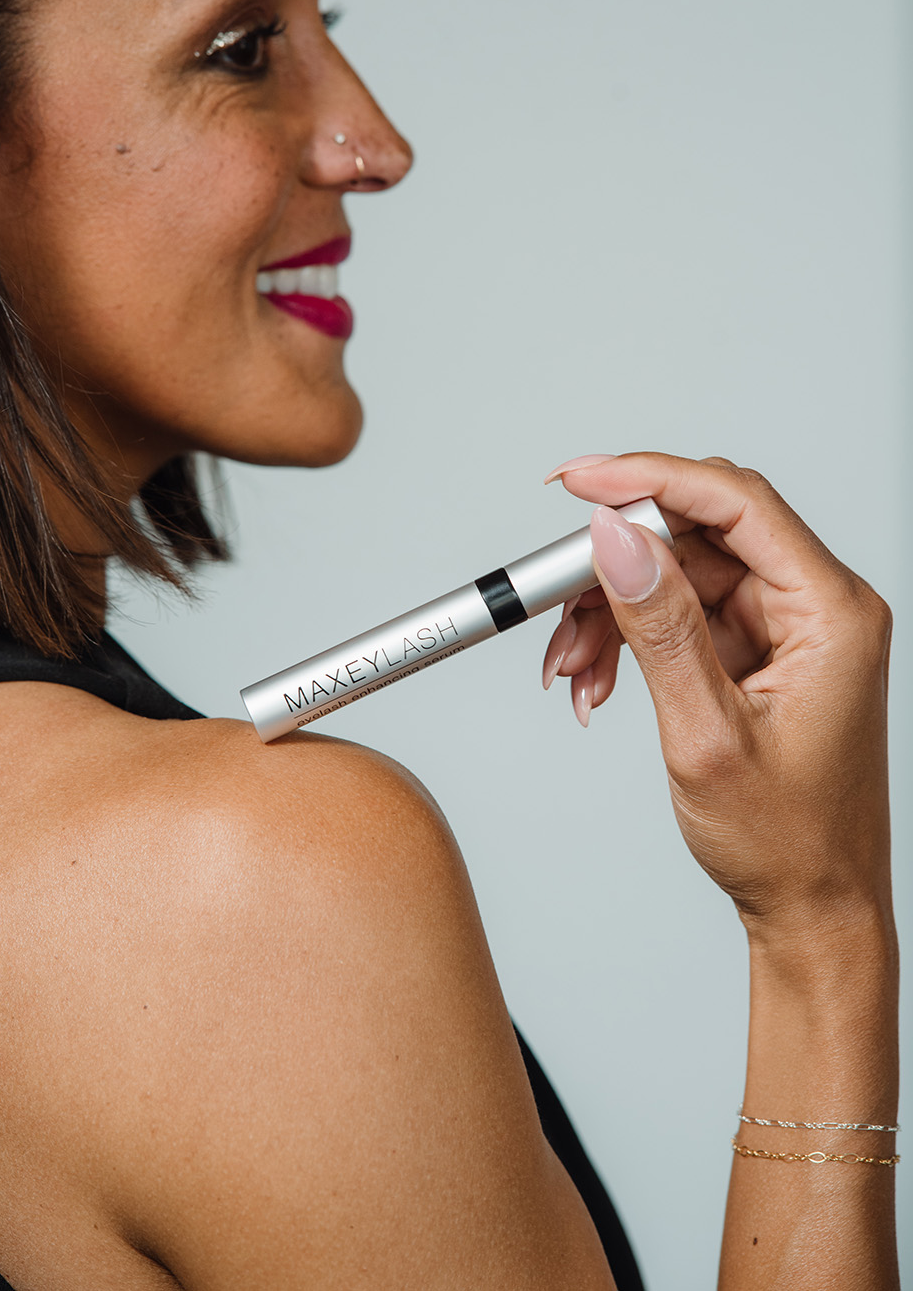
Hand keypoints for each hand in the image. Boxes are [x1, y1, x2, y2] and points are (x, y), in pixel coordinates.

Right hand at [542, 453, 892, 935]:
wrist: (811, 906)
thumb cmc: (786, 840)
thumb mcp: (707, 734)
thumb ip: (659, 628)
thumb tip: (617, 540)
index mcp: (831, 613)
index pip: (737, 504)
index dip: (650, 479)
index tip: (580, 481)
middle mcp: (815, 606)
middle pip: (700, 535)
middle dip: (617, 562)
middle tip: (554, 595)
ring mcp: (786, 628)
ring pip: (678, 575)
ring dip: (611, 612)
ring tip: (571, 668)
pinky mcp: (758, 651)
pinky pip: (679, 615)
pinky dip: (629, 639)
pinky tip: (597, 680)